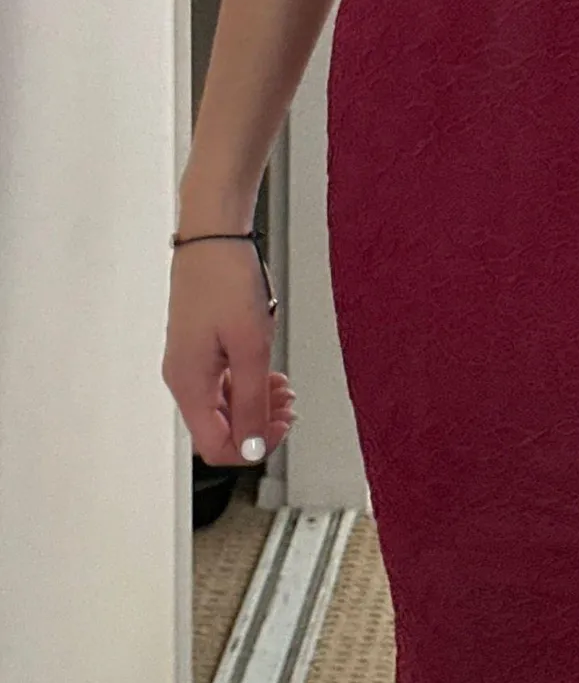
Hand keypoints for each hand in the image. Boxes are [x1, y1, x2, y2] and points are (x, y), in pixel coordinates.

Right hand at [162, 240, 295, 466]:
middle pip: (221, 428)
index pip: (216, 446)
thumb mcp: (250, 347)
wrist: (214, 235)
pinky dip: (249, 383)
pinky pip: (224, 381)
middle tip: (290, 407)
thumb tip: (253, 446)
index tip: (282, 428)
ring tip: (285, 389)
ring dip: (258, 403)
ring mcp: (191, 362)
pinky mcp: (200, 346)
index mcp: (189, 384)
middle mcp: (184, 378)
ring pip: (225, 405)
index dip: (252, 446)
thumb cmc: (227, 280)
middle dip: (260, 423)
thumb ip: (251, 402)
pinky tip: (270, 373)